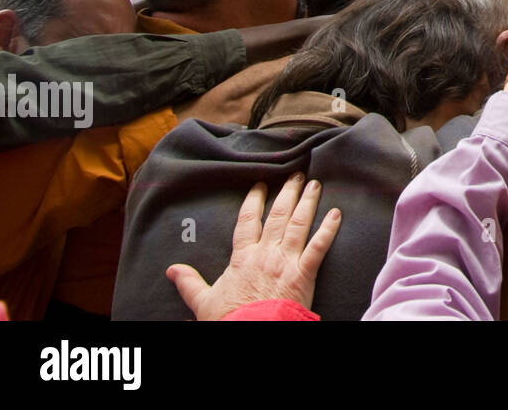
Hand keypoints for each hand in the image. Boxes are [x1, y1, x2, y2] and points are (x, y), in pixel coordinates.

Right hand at [166, 173, 340, 320]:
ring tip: (315, 184)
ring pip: (299, 224)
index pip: (248, 220)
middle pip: (278, 215)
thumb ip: (189, 282)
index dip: (255, 200)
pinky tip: (337, 214)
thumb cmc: (229, 320)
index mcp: (243, 257)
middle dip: (288, 192)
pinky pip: (319, 247)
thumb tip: (171, 269)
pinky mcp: (304, 274)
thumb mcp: (203, 301)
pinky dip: (329, 229)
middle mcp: (266, 254)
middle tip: (296, 174)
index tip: (261, 184)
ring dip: (308, 202)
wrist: (251, 333)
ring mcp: (287, 262)